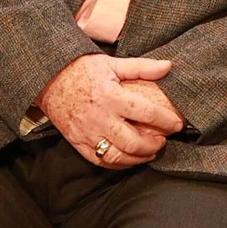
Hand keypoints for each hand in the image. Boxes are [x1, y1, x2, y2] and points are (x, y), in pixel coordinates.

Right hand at [37, 54, 182, 168]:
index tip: (177, 125)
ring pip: (118, 156)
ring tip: (150, 152)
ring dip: (138, 158)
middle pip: (134, 142)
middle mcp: (100, 118)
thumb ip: (142, 67)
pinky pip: (100, 161)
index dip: (166, 121)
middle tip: (164, 140)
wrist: (48, 78)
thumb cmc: (82, 69)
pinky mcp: (77, 142)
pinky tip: (129, 159)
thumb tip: (168, 66)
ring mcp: (87, 132)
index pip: (146, 113)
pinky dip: (118, 164)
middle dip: (154, 145)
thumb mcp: (112, 63)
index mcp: (111, 96)